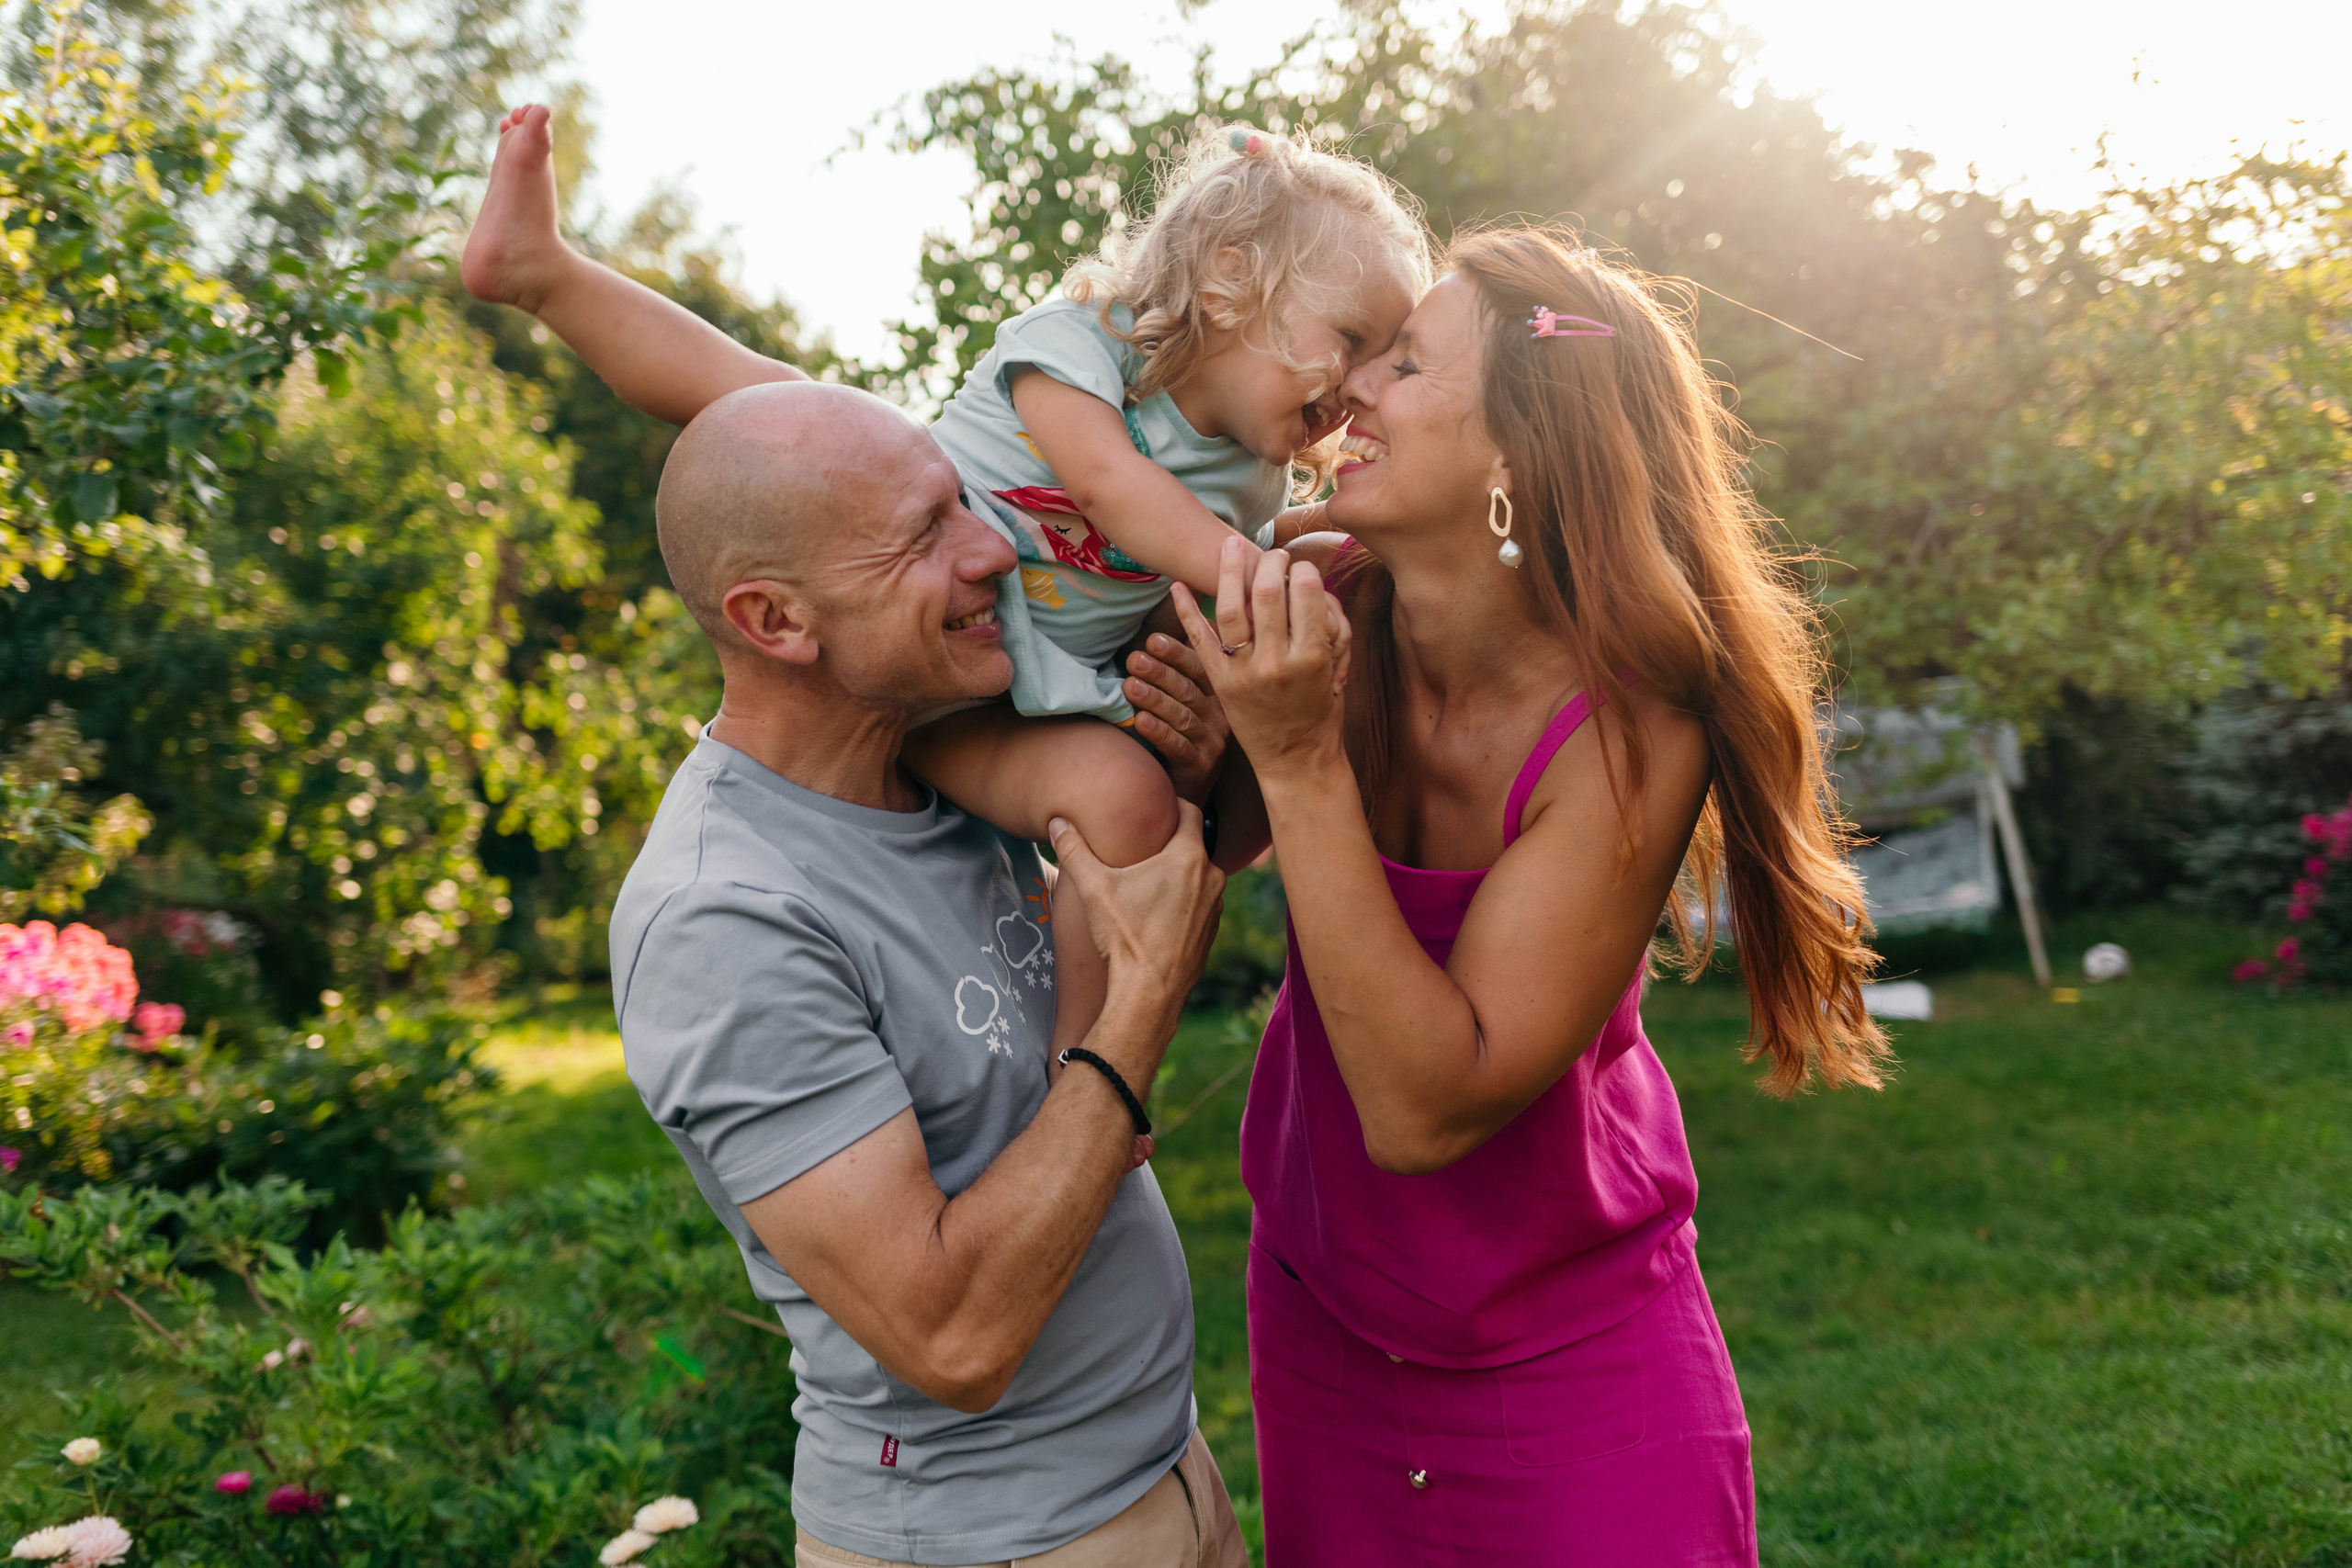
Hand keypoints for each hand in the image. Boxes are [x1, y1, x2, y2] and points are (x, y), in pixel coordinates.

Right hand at [1047, 802, 1224, 1081]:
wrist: (1149, 993)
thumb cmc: (1125, 936)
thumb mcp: (1093, 889)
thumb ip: (1074, 851)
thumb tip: (1055, 822)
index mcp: (1188, 857)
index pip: (1192, 811)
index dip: (1173, 803)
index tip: (1156, 804)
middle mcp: (1211, 878)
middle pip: (1195, 844)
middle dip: (1173, 841)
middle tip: (1147, 841)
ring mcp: (1215, 907)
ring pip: (1200, 876)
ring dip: (1181, 874)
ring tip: (1152, 878)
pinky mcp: (1212, 932)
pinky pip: (1201, 904)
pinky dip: (1185, 901)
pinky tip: (1159, 911)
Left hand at [1123, 633, 1228, 804]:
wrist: (1186, 793)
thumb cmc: (1177, 740)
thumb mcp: (1179, 707)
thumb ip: (1171, 678)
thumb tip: (1148, 639)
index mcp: (1215, 696)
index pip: (1198, 669)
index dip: (1176, 653)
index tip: (1152, 639)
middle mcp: (1219, 717)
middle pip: (1188, 690)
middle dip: (1160, 672)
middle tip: (1134, 659)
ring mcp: (1212, 743)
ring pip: (1183, 716)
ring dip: (1155, 699)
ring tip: (1130, 687)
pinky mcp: (1200, 767)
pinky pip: (1178, 746)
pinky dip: (1158, 732)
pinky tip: (1140, 721)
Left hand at [1174, 538, 1350, 776]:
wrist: (1296, 760)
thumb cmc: (1322, 709)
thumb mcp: (1336, 667)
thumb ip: (1325, 626)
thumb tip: (1308, 582)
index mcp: (1312, 657)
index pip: (1306, 592)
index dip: (1303, 570)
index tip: (1301, 567)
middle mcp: (1277, 663)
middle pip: (1268, 593)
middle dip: (1270, 563)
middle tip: (1272, 553)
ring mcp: (1244, 673)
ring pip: (1231, 608)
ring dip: (1229, 570)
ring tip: (1229, 545)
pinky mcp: (1220, 683)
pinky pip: (1199, 640)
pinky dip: (1186, 610)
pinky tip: (1177, 584)